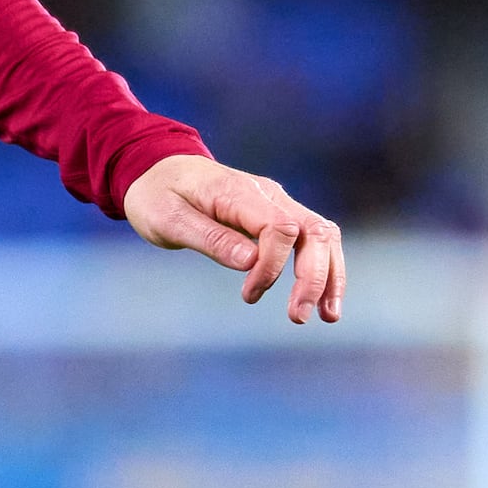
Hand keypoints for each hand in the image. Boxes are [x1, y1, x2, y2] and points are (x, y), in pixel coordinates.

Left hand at [126, 152, 345, 324]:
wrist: (158, 169)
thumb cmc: (158, 195)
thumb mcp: (168, 220)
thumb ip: (211, 238)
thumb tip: (250, 262)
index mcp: (238, 193)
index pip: (280, 228)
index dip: (273, 265)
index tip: (248, 295)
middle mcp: (268, 194)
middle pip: (314, 231)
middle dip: (313, 277)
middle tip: (298, 317)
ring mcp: (277, 202)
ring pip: (323, 234)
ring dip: (329, 275)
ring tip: (328, 316)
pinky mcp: (278, 214)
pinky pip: (313, 238)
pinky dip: (323, 268)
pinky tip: (323, 299)